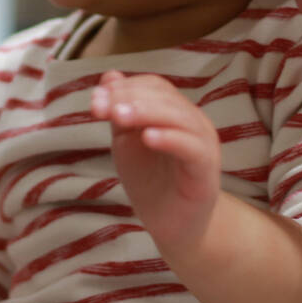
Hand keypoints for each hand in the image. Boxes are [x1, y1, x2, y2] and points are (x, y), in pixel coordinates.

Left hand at [89, 71, 221, 255]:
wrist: (172, 227)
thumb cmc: (151, 183)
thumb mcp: (127, 143)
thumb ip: (119, 111)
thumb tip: (109, 75)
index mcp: (175, 113)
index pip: (154, 86)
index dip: (124, 88)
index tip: (94, 101)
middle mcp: (193, 122)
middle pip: (165, 97)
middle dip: (130, 99)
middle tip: (102, 108)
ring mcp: (203, 144)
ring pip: (179, 117)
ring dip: (146, 112)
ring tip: (119, 117)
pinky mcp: (206, 169)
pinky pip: (192, 147)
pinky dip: (170, 138)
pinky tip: (147, 138)